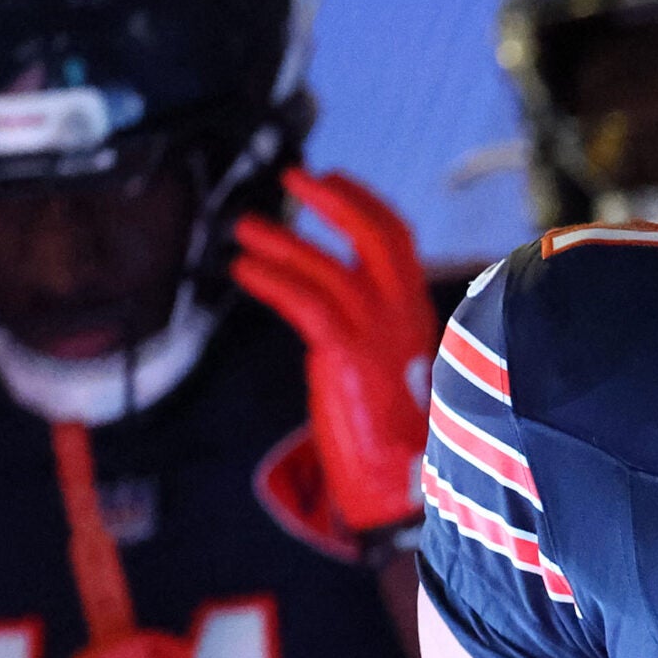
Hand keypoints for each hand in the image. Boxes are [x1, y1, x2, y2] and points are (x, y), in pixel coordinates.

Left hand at [232, 170, 435, 536]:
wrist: (401, 480)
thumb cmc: (392, 432)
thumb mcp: (387, 366)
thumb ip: (368, 330)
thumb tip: (333, 306)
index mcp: (415, 310)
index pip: (397, 236)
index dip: (362, 202)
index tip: (329, 180)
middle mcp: (402, 312)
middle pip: (374, 233)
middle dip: (333, 200)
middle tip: (293, 177)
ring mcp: (376, 331)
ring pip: (327, 266)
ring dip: (281, 240)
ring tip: (244, 226)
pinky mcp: (346, 354)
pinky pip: (304, 301)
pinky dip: (271, 279)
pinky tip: (242, 270)